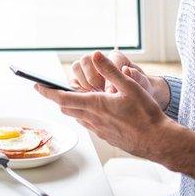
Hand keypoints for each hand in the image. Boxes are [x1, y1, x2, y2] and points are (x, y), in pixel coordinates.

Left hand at [36, 51, 194, 179]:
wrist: (158, 141)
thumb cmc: (147, 114)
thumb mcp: (130, 87)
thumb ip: (111, 71)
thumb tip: (96, 55)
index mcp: (95, 105)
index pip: (63, 98)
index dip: (47, 92)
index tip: (36, 86)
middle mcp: (93, 119)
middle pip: (66, 109)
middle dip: (57, 98)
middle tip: (49, 89)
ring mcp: (99, 130)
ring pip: (77, 117)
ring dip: (71, 107)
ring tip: (70, 97)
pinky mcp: (106, 137)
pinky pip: (88, 125)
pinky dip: (84, 116)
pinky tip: (93, 111)